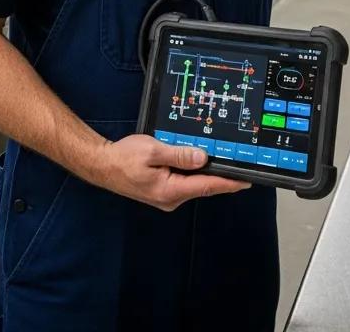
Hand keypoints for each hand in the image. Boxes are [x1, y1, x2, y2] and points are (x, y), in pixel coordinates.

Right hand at [90, 134, 249, 211]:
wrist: (103, 165)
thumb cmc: (124, 158)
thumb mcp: (153, 151)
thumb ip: (179, 155)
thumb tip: (203, 158)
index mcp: (170, 190)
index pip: (207, 186)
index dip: (228, 183)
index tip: (246, 181)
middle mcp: (171, 198)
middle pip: (203, 186)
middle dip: (221, 176)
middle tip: (240, 164)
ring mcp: (167, 197)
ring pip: (194, 184)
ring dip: (207, 173)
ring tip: (223, 160)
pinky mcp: (162, 191)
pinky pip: (184, 182)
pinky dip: (194, 173)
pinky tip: (199, 161)